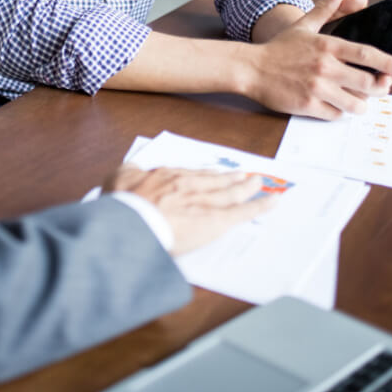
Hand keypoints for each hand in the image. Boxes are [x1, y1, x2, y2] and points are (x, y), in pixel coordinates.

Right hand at [104, 165, 274, 255]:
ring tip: (259, 184)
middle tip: (244, 177)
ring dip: (247, 187)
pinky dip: (260, 206)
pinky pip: (243, 213)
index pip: (192, 175)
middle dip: (231, 179)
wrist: (132, 223)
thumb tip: (134, 167)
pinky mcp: (215, 221)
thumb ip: (129, 171)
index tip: (214, 175)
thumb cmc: (124, 205)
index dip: (206, 176)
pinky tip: (273, 202)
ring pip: (232, 193)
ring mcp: (204, 202)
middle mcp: (190, 185)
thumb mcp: (118, 178)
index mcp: (168, 177)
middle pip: (215, 181)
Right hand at [248, 0, 391, 119]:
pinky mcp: (308, 105)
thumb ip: (325, 9)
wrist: (250, 68)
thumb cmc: (278, 48)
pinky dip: (338, 112)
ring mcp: (317, 87)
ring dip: (361, 104)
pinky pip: (336, 115)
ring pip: (356, 104)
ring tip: (357, 101)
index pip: (368, 55)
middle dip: (380, 88)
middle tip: (380, 87)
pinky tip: (334, 105)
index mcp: (328, 46)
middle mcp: (326, 67)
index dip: (389, 64)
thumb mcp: (303, 26)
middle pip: (369, 83)